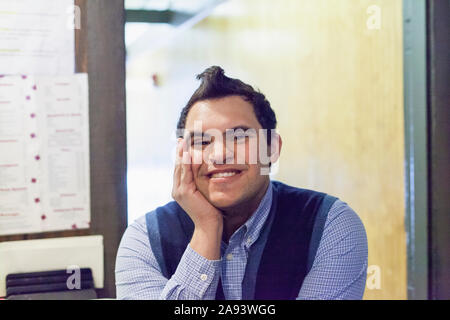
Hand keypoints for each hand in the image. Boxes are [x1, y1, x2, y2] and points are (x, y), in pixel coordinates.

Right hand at [172, 138, 222, 259]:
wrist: (209, 227)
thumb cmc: (212, 211)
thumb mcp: (207, 193)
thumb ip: (205, 183)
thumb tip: (213, 171)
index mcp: (181, 188)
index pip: (181, 166)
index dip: (183, 153)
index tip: (186, 141)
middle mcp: (177, 188)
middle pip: (178, 163)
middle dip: (181, 149)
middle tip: (185, 135)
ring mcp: (179, 190)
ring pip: (180, 166)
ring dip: (182, 151)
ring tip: (185, 138)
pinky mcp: (184, 192)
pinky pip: (185, 172)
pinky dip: (186, 160)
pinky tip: (189, 150)